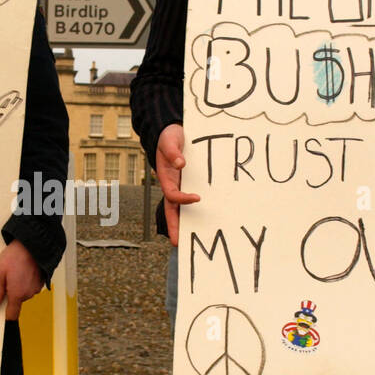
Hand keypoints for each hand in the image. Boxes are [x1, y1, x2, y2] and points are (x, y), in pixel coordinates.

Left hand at [0, 239, 42, 320]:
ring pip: (24, 293)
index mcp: (17, 294)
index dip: (6, 317)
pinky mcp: (41, 282)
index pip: (12, 314)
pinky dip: (26, 281)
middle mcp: (28, 294)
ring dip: (19, 286)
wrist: (32, 244)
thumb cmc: (15, 256)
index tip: (2, 318)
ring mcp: (36, 288)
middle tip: (6, 278)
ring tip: (16, 271)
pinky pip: (30, 286)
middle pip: (16, 301)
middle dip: (10, 293)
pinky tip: (23, 270)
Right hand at [156, 124, 199, 245]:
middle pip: (172, 210)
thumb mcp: (169, 141)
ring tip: (195, 236)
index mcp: (166, 178)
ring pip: (181, 208)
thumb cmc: (169, 137)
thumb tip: (181, 164)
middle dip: (174, 226)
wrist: (172, 131)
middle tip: (177, 243)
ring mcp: (181, 185)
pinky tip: (208, 217)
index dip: (183, 199)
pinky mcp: (189, 182)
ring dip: (186, 222)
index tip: (197, 197)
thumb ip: (173, 152)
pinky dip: (196, 209)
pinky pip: (192, 198)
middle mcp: (173, 185)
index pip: (172, 195)